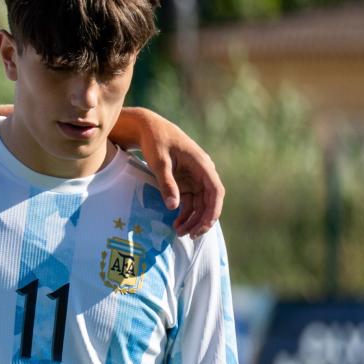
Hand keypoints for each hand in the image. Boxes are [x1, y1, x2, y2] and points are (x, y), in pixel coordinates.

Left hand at [136, 115, 223, 237]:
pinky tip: (177, 224)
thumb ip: (167, 183)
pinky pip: (189, 201)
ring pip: (199, 204)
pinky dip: (185, 213)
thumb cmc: (155, 141)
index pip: (215, 190)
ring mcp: (194, 178)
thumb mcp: (159, 162)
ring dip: (192, 219)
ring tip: (180, 233)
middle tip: (190, 235)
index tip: (206, 225)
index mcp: (202, 164)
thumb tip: (173, 207)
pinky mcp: (185, 182)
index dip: (213, 209)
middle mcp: (202, 172)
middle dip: (201, 219)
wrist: (147, 128)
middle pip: (209, 201)